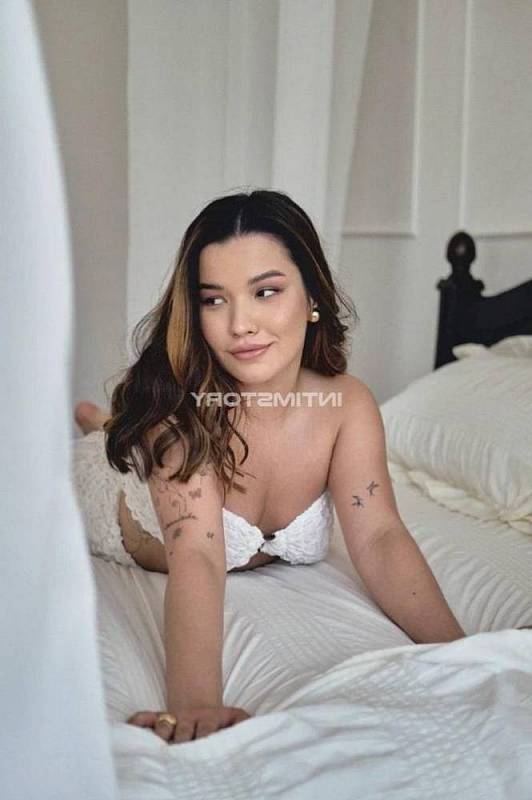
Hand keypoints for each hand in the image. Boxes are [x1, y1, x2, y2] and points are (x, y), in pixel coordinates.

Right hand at [126, 705, 251, 743]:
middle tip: (181, 750)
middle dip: (182, 740)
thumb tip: (259, 730)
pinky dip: (138, 721)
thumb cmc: (223, 724)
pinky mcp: (159, 719)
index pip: (207, 729)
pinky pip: (145, 717)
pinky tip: (129, 726)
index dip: (205, 738)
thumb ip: (246, 724)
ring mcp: (174, 719)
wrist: (204, 709)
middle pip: (183, 729)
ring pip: (164, 723)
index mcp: (210, 719)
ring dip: (162, 731)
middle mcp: (190, 718)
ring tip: (160, 743)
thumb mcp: (238, 720)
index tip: (204, 746)